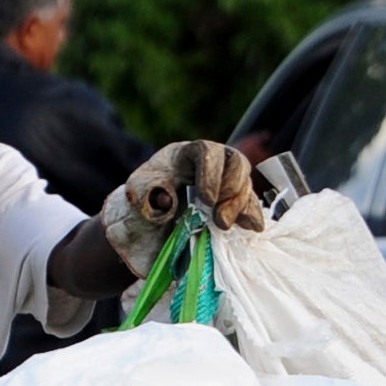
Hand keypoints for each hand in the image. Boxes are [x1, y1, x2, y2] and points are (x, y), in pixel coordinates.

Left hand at [99, 138, 268, 271]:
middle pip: (234, 162)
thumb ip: (143, 196)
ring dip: (241, 205)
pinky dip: (252, 215)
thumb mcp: (133, 199)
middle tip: (219, 219)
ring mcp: (222, 184)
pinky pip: (249, 204)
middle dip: (231, 190)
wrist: (143, 233)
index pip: (206, 151)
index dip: (211, 174)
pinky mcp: (230, 206)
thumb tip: (164, 199)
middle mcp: (207, 165)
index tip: (206, 200)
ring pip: (244, 183)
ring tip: (224, 226)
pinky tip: (251, 227)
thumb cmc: (138, 210)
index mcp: (182, 156)